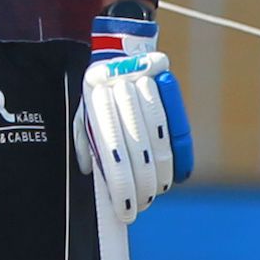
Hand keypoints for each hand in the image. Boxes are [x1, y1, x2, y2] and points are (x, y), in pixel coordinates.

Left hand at [73, 9, 193, 221]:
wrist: (120, 51)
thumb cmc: (97, 93)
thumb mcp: (81, 114)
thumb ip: (84, 141)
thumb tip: (89, 172)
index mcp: (95, 102)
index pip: (112, 154)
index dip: (121, 185)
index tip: (125, 209)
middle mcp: (120, 95)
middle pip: (138, 152)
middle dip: (141, 186)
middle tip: (141, 205)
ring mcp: (145, 90)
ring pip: (159, 143)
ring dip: (159, 175)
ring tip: (154, 193)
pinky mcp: (166, 88)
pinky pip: (177, 131)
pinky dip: (178, 157)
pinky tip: (173, 176)